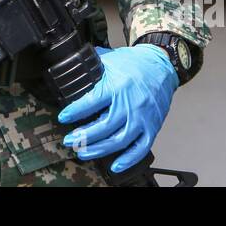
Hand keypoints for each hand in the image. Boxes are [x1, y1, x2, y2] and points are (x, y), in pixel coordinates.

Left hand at [57, 44, 177, 174]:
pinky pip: (141, 148)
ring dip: (99, 149)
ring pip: (120, 140)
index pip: (92, 102)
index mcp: (118, 86)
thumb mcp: (110, 59)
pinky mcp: (153, 126)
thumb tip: (72, 67)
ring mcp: (142, 117)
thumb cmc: (136, 63)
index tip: (63, 117)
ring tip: (83, 152)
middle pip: (104, 126)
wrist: (161, 64)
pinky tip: (115, 165)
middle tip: (69, 140)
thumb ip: (91, 66)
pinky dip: (129, 159)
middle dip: (84, 136)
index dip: (75, 111)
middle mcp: (130, 104)